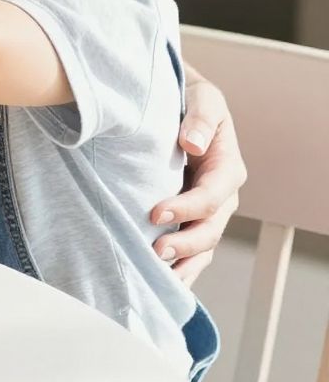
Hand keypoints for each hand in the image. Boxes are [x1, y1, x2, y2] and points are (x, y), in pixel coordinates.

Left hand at [152, 75, 245, 285]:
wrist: (175, 104)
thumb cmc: (190, 98)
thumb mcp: (202, 98)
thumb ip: (200, 118)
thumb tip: (193, 144)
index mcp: (227, 167)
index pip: (212, 195)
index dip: (187, 208)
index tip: (155, 212)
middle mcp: (222, 196)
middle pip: (210, 229)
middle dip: (185, 243)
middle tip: (155, 250)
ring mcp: (207, 213)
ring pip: (203, 248)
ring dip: (183, 264)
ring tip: (158, 275)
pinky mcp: (189, 222)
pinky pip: (191, 253)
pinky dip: (179, 270)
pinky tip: (160, 283)